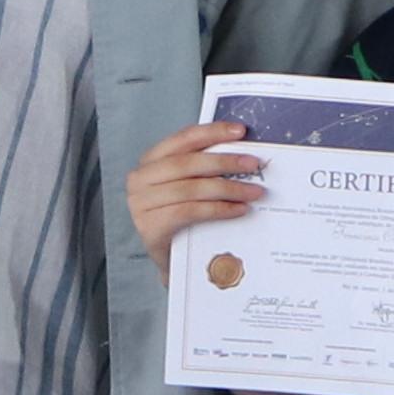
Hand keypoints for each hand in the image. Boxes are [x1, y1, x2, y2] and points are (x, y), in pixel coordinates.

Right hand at [127, 115, 266, 252]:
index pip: (183, 139)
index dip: (212, 132)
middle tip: (254, 164)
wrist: (174, 263)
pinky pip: (190, 212)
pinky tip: (239, 209)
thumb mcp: (191, 187)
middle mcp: (139, 179)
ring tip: (254, 191)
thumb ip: (205, 168)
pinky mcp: (149, 227)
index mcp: (150, 161)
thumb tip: (243, 151)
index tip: (240, 131)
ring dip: (228, 188)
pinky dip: (219, 209)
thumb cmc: (185, 220)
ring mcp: (140, 204)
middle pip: (187, 163)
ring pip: (191, 189)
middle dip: (225, 161)